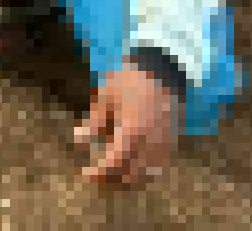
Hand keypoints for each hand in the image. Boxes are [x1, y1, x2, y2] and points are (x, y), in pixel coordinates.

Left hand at [75, 63, 181, 188]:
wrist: (163, 71)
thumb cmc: (130, 81)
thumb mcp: (106, 96)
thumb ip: (95, 121)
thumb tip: (79, 140)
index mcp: (133, 131)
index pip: (115, 163)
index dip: (99, 173)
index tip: (85, 173)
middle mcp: (151, 143)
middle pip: (131, 175)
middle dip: (112, 179)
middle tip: (97, 174)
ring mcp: (164, 146)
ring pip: (146, 176)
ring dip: (127, 178)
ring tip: (111, 171)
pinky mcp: (171, 144)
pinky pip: (157, 168)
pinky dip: (143, 172)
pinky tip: (130, 165)